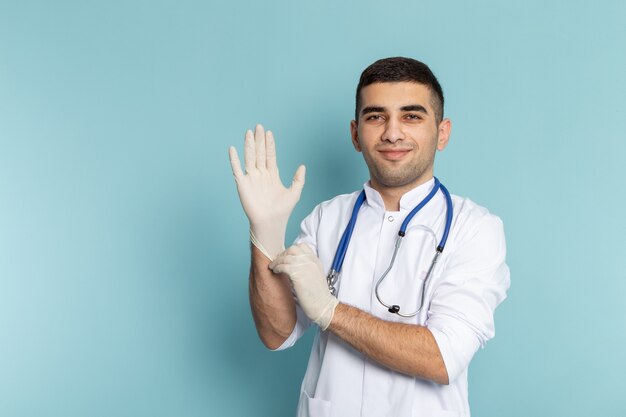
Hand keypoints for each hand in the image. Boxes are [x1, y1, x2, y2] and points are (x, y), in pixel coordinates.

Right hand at [229, 125, 305, 259]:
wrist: (271, 223)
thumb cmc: (282, 211)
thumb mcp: (295, 193)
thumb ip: (299, 179)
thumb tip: (302, 166)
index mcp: (272, 174)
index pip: (270, 155)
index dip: (270, 144)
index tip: (269, 132)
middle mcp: (261, 174)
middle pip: (260, 153)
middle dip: (259, 140)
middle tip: (259, 126)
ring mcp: (251, 178)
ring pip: (250, 157)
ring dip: (249, 145)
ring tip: (249, 132)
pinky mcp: (243, 184)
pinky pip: (237, 169)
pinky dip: (234, 159)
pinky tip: (232, 149)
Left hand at [269, 244, 338, 329]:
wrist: (323, 306)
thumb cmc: (317, 295)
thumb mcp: (315, 276)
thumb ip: (307, 268)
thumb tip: (292, 265)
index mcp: (316, 261)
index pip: (302, 246)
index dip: (291, 250)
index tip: (285, 257)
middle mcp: (311, 261)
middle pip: (293, 249)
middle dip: (283, 254)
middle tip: (277, 261)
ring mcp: (305, 267)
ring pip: (286, 257)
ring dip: (277, 261)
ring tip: (273, 267)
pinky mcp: (298, 274)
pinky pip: (283, 266)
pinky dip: (277, 267)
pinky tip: (275, 271)